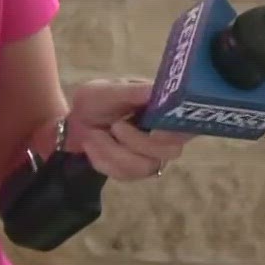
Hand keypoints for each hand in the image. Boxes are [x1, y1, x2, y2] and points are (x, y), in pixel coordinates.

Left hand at [63, 79, 190, 180]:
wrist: (75, 123)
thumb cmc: (96, 100)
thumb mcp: (107, 90)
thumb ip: (131, 92)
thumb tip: (154, 91)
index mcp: (165, 108)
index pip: (188, 124)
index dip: (175, 132)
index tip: (154, 132)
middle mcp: (166, 134)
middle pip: (170, 151)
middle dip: (137, 142)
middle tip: (114, 126)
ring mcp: (153, 155)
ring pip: (144, 166)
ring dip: (112, 151)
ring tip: (94, 134)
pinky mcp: (136, 171)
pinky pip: (125, 175)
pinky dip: (103, 160)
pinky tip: (93, 146)